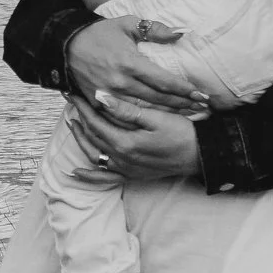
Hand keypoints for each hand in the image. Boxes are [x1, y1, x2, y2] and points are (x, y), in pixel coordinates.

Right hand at [64, 17, 208, 114]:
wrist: (66, 45)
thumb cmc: (100, 33)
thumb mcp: (127, 24)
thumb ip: (155, 29)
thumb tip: (180, 33)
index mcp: (129, 62)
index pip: (163, 80)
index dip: (184, 89)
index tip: (202, 94)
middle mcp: (120, 82)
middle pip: (158, 99)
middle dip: (183, 104)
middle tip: (203, 108)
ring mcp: (109, 96)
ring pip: (145, 111)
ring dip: (168, 114)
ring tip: (189, 116)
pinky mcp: (99, 104)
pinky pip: (125, 116)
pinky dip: (144, 120)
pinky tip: (159, 122)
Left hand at [65, 93, 203, 184]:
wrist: (201, 155)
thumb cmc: (182, 132)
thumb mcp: (156, 117)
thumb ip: (126, 109)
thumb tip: (100, 97)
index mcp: (125, 143)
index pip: (96, 123)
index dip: (83, 108)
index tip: (74, 94)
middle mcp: (122, 159)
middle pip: (93, 138)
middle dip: (80, 120)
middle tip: (71, 103)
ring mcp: (127, 169)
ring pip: (95, 156)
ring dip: (82, 141)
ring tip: (74, 126)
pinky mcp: (133, 175)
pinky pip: (106, 178)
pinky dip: (90, 176)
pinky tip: (76, 172)